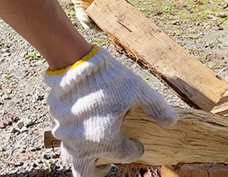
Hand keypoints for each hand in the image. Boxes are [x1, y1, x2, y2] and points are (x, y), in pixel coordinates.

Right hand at [44, 45, 177, 176]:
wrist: (75, 62)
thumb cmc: (107, 77)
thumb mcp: (137, 89)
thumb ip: (156, 107)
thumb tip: (172, 121)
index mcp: (104, 139)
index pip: (124, 155)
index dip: (135, 150)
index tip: (138, 143)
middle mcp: (81, 143)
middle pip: (86, 172)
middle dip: (99, 169)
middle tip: (109, 160)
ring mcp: (64, 133)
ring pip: (71, 157)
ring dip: (84, 154)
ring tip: (95, 142)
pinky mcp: (55, 121)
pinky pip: (63, 137)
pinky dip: (73, 137)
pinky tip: (81, 122)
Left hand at [65, 0, 131, 28]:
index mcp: (108, 5)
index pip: (113, 16)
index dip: (116, 22)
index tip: (119, 27)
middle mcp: (99, 9)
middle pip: (103, 22)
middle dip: (105, 28)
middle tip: (108, 30)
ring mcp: (89, 9)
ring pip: (91, 23)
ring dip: (94, 27)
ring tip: (96, 27)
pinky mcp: (80, 7)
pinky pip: (81, 16)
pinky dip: (84, 19)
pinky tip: (87, 19)